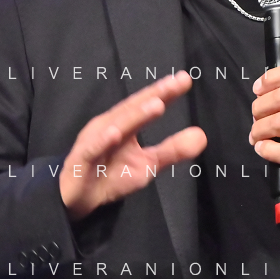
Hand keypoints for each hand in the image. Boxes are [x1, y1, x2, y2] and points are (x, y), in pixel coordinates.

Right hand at [59, 72, 206, 220]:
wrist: (78, 199)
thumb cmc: (112, 175)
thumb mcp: (147, 165)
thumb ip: (172, 150)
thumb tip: (201, 136)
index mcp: (124, 124)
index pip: (146, 105)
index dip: (164, 92)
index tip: (184, 79)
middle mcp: (108, 126)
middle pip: (132, 108)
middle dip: (154, 95)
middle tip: (175, 83)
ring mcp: (94, 141)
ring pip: (115, 126)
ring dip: (134, 115)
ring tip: (156, 104)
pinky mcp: (81, 160)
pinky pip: (92, 150)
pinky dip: (103, 141)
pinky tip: (115, 134)